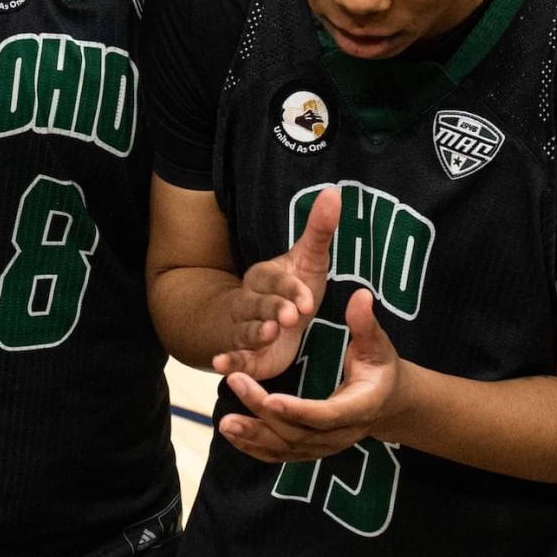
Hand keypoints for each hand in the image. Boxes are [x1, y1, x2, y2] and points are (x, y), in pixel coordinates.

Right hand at [212, 185, 338, 383]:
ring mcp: (245, 328)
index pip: (277, 280)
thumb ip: (319, 229)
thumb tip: (334, 191)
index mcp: (264, 276)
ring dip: (255, 333)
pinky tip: (222, 365)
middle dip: (274, 309)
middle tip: (291, 317)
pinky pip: (235, 357)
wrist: (273, 319)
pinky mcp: (247, 354)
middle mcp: (250, 301)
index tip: (308, 300)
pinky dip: (228, 361)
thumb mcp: (311, 260)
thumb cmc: (293, 287)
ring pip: (246, 329)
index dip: (291, 290)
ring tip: (269, 335)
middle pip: (258, 304)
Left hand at [218, 288, 402, 462]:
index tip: (270, 399)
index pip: (327, 415)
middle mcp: (341, 434)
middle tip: (235, 382)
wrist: (387, 402)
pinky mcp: (310, 450)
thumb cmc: (380, 366)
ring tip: (224, 422)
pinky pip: (281, 454)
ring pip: (286, 448)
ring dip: (254, 436)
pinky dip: (255, 447)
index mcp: (360, 407)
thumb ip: (365, 324)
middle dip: (263, 411)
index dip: (299, 411)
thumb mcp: (377, 344)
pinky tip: (232, 435)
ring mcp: (325, 446)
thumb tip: (361, 295)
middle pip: (298, 431)